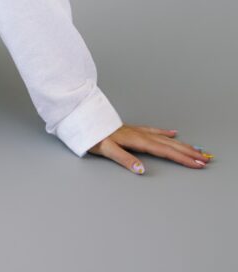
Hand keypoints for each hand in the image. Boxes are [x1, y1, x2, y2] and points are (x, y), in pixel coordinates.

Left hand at [88, 123, 213, 173]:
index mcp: (136, 140)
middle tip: (204, 159)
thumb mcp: (106, 149)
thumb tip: (141, 169)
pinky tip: (173, 132)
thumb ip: (124, 159)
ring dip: (181, 144)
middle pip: (168, 144)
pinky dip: (165, 133)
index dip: (181, 158)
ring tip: (195, 148)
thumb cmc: (92, 135)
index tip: (197, 163)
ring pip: (164, 138)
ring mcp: (137, 131)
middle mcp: (139, 134)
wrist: (83, 119)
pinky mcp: (132, 130)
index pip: (164, 151)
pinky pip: (154, 131)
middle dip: (187, 152)